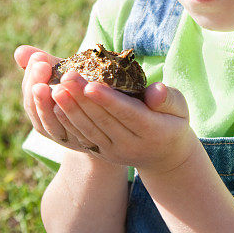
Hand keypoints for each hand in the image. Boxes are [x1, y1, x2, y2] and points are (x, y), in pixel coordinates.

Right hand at [14, 45, 104, 154]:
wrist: (113, 120)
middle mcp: (50, 129)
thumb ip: (44, 64)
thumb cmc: (83, 90)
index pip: (29, 95)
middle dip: (38, 88)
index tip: (38, 57)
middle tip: (43, 66)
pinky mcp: (87, 145)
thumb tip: (19, 52)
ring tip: (55, 86)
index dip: (31, 77)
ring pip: (52, 125)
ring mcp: (66, 139)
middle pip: (37, 112)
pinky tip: (76, 101)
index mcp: (41, 111)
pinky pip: (76, 134)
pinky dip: (73, 118)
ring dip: (52, 105)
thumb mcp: (64, 75)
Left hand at [49, 70, 198, 173]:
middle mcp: (131, 145)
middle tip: (65, 77)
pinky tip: (53, 105)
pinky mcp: (102, 153)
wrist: (164, 156)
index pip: (127, 113)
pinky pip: (82, 137)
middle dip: (82, 98)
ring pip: (89, 129)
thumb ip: (169, 98)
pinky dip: (67, 121)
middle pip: (103, 120)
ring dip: (70, 109)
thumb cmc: (172, 121)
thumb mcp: (180, 108)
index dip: (108, 100)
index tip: (90, 84)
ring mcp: (114, 152)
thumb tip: (155, 92)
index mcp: (153, 131)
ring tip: (54, 88)